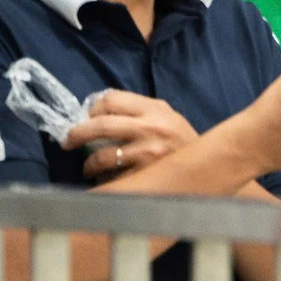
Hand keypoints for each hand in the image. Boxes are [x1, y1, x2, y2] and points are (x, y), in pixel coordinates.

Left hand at [65, 91, 198, 181]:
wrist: (212, 166)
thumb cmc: (184, 143)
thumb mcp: (168, 117)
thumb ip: (141, 112)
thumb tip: (101, 113)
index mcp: (154, 108)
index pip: (112, 98)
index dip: (93, 108)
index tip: (86, 117)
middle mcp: (150, 127)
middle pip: (101, 124)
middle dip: (77, 133)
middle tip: (68, 141)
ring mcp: (148, 153)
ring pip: (103, 155)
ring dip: (89, 163)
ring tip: (88, 168)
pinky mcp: (147, 175)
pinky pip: (115, 178)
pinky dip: (105, 180)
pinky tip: (105, 181)